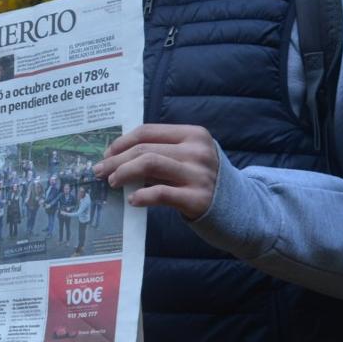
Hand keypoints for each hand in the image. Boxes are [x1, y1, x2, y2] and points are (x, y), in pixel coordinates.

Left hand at [94, 124, 218, 218]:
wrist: (243, 210)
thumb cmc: (206, 182)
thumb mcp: (190, 159)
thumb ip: (163, 153)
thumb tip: (118, 158)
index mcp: (194, 135)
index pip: (148, 131)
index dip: (122, 142)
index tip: (106, 154)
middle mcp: (197, 151)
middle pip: (144, 149)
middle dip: (115, 159)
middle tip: (99, 171)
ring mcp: (199, 174)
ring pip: (149, 164)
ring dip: (123, 172)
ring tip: (112, 182)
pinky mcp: (198, 199)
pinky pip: (161, 193)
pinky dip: (142, 195)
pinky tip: (133, 199)